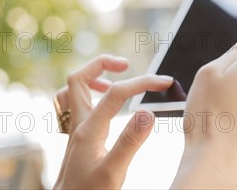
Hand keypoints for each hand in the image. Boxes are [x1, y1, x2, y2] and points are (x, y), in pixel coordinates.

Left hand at [53, 55, 173, 189]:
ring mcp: (75, 130)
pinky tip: (102, 105)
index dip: (142, 82)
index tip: (164, 83)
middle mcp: (78, 124)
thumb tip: (147, 112)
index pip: (115, 93)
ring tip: (115, 82)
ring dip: (92, 78)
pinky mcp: (77, 138)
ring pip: (72, 90)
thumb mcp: (113, 172)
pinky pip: (74, 105)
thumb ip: (130, 142)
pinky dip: (87, 95)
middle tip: (126, 65)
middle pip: (78, 78)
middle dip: (102, 64)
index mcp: (88, 129)